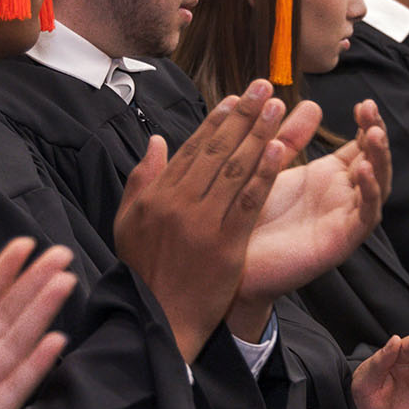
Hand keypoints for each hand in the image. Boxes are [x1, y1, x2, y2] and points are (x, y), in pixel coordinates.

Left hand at [0, 241, 75, 408]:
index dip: (2, 273)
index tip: (25, 244)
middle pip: (5, 318)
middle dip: (33, 286)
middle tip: (61, 255)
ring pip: (14, 347)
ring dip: (40, 315)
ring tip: (64, 284)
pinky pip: (10, 393)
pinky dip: (34, 368)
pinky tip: (55, 342)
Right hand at [115, 81, 289, 362]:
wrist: (159, 320)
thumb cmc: (145, 272)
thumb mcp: (128, 223)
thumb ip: (141, 179)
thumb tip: (156, 142)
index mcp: (157, 195)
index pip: (192, 148)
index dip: (218, 120)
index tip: (237, 98)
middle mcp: (178, 203)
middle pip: (217, 151)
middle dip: (244, 116)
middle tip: (265, 88)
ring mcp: (202, 223)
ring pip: (235, 170)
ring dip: (260, 135)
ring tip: (279, 108)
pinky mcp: (225, 245)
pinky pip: (248, 202)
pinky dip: (265, 173)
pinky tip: (281, 150)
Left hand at [233, 98, 381, 323]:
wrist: (230, 264)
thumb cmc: (246, 216)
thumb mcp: (268, 168)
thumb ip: (289, 138)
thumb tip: (309, 103)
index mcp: (328, 176)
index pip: (361, 145)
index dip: (367, 124)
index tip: (363, 103)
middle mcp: (342, 195)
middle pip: (375, 161)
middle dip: (377, 135)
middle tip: (370, 111)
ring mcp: (344, 218)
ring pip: (377, 186)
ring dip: (379, 160)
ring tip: (375, 135)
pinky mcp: (341, 241)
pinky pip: (366, 216)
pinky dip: (370, 193)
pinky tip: (364, 171)